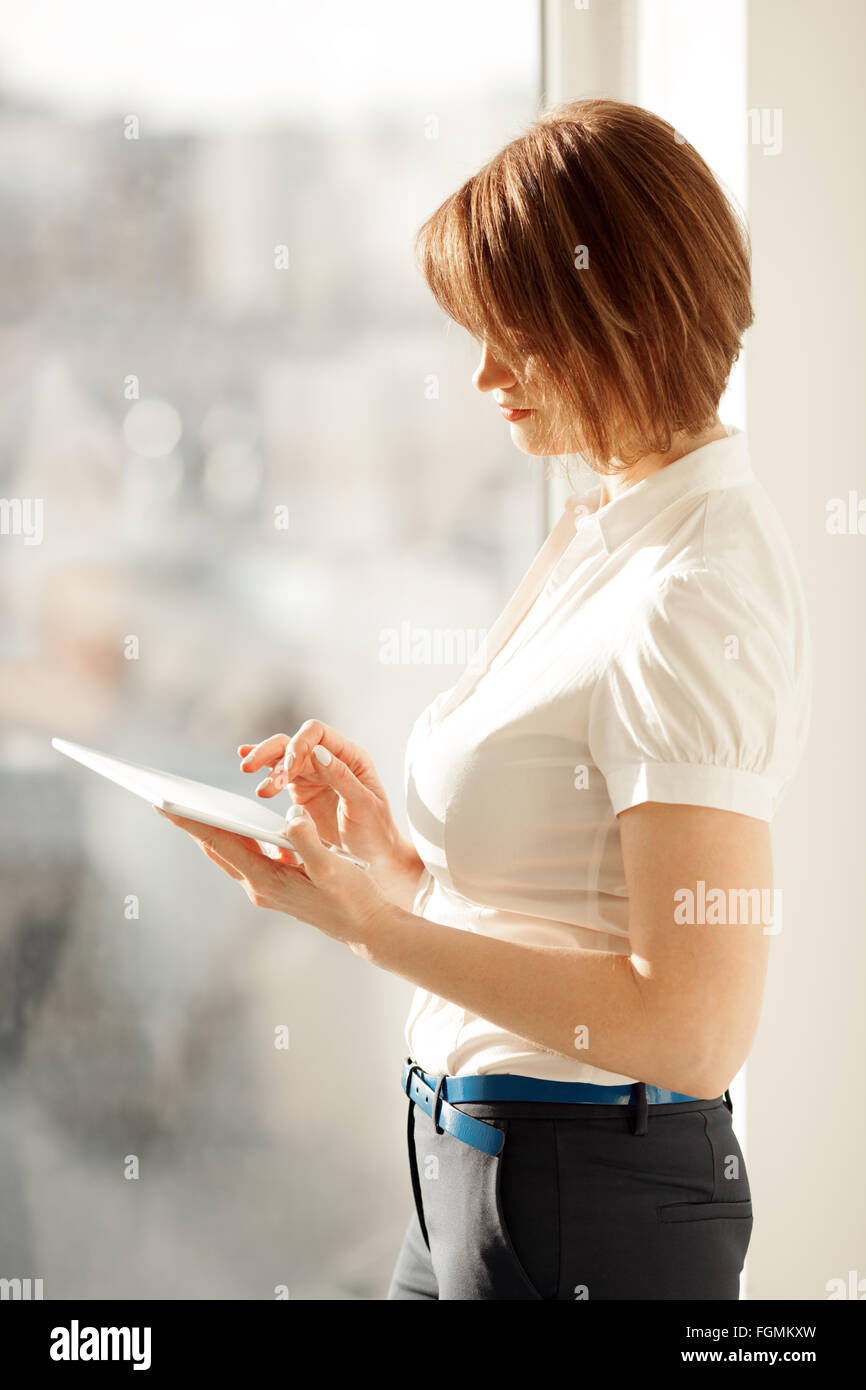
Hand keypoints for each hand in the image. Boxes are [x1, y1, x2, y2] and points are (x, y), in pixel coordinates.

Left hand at [152, 803, 385, 947]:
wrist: (368, 926)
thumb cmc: (352, 897)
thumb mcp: (332, 868)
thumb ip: (308, 841)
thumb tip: (289, 815)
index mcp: (266, 878)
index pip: (219, 842)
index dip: (190, 820)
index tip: (164, 803)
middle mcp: (259, 884)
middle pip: (216, 846)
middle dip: (190, 821)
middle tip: (164, 797)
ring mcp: (266, 885)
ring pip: (229, 850)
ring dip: (210, 827)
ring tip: (190, 803)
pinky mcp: (277, 882)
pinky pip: (247, 853)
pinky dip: (236, 834)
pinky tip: (236, 820)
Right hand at [237, 721, 424, 908]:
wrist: (376, 863)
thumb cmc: (376, 834)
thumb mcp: (364, 806)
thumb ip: (342, 778)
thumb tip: (317, 752)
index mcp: (351, 758)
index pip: (318, 735)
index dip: (298, 745)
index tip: (286, 768)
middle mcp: (331, 761)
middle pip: (295, 741)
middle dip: (272, 752)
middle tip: (251, 768)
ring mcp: (315, 775)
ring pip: (283, 756)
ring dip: (265, 763)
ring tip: (251, 777)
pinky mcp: (302, 791)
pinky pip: (280, 775)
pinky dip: (265, 771)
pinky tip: (250, 770)